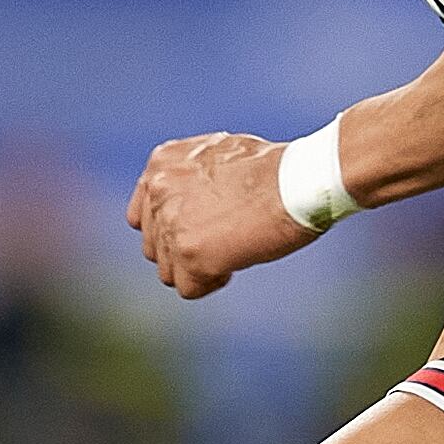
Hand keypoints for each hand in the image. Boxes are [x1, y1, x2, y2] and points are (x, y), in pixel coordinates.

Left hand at [129, 132, 313, 300]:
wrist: (300, 180)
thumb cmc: (276, 169)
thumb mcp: (221, 154)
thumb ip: (194, 177)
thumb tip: (194, 200)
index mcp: (163, 164)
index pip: (143, 214)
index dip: (175, 228)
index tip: (202, 229)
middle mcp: (158, 191)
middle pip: (155, 246)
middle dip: (184, 251)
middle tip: (222, 243)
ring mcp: (171, 223)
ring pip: (168, 271)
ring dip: (197, 269)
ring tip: (233, 251)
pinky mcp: (189, 253)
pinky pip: (188, 289)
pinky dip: (212, 282)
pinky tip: (236, 263)